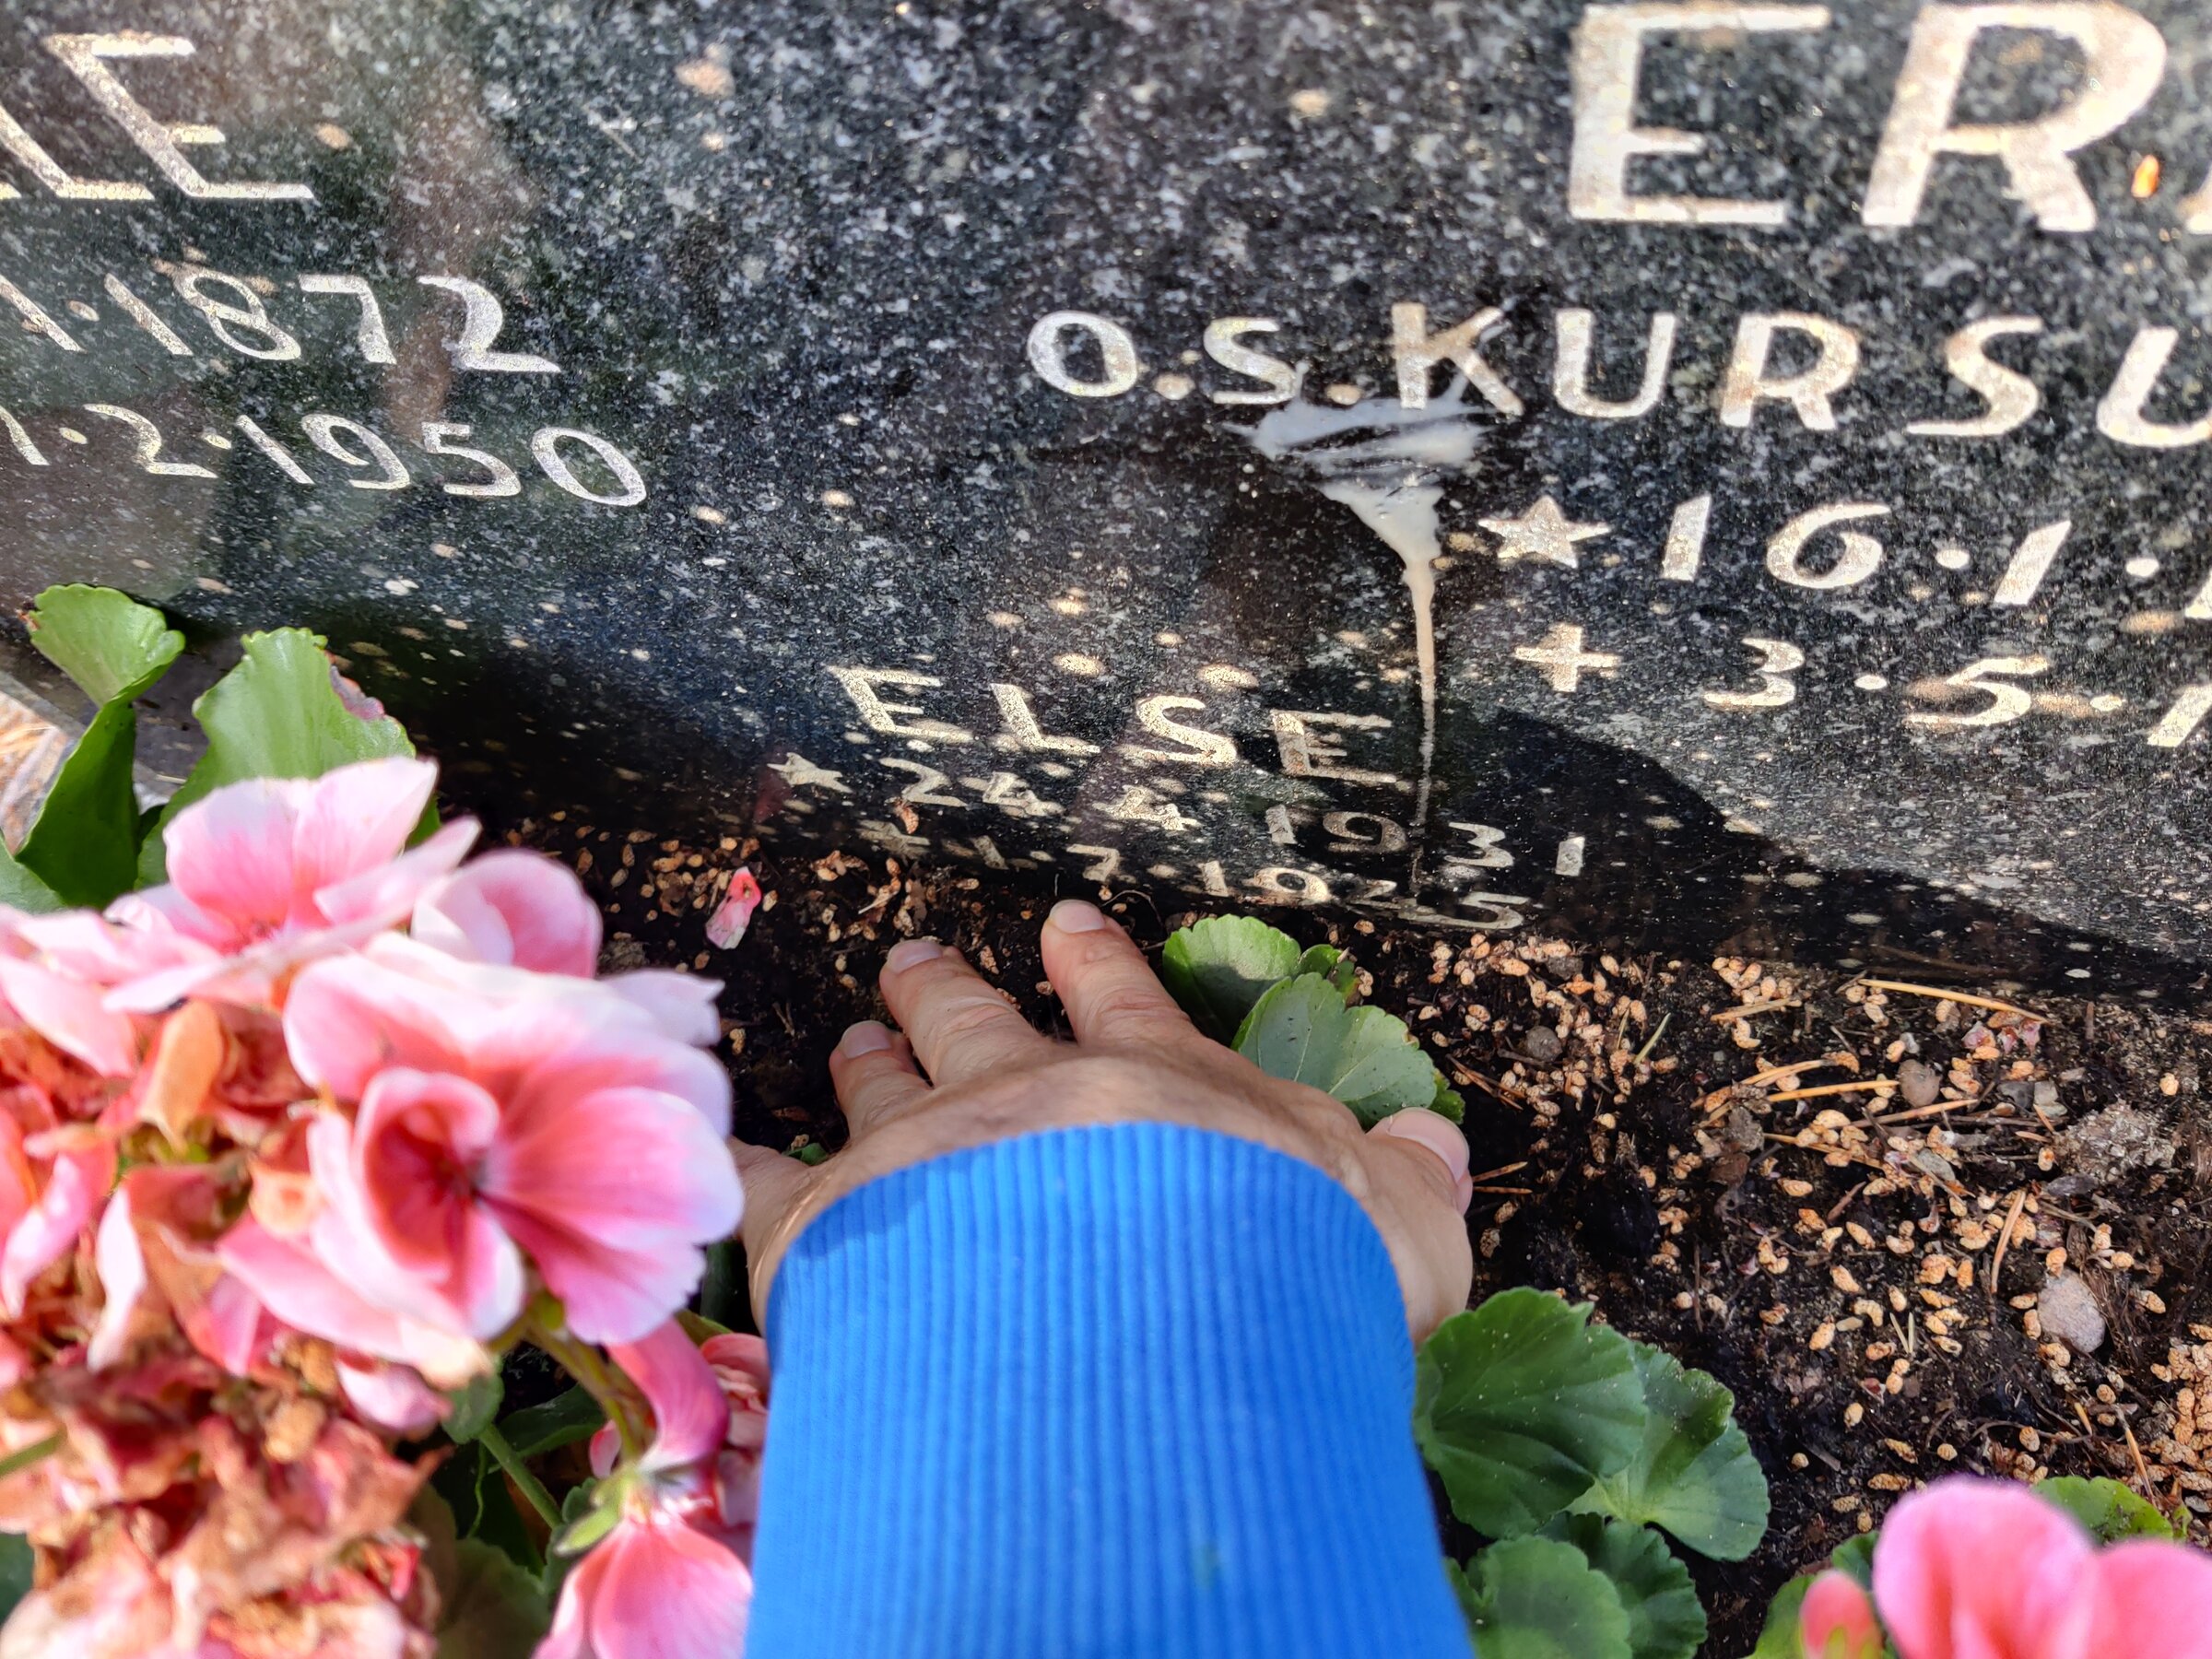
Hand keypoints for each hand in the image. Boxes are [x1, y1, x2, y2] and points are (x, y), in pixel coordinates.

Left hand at [732, 900, 1475, 1341]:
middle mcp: (1032, 1092)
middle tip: (912, 956)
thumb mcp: (1399, 1230)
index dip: (1091, 963)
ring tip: (851, 1038)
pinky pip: (773, 1187)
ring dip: (868, 1058)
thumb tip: (1436, 1145)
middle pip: (973, 1022)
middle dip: (943, 986)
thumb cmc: (1299, 1273)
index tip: (1060, 922)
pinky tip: (731, 1152)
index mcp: (1155, 1081)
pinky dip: (751, 1167)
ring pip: (884, 1084)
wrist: (1164, 1321)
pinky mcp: (838, 1226)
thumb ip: (1408, 1186)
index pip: (1120, 1002)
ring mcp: (926, 1150)